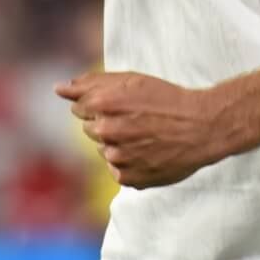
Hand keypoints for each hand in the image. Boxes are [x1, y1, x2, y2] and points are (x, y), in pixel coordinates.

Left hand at [57, 70, 233, 187]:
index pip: (80, 107)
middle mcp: (106, 131)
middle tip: (136, 120)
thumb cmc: (166, 99)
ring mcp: (117, 157)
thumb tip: (58, 88)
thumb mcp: (131, 80)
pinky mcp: (127, 179)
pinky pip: (117, 170)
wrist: (201, 127)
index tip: (122, 104)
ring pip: (104, 150)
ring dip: (118, 144)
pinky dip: (129, 163)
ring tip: (145, 137)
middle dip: (107, 123)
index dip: (101, 104)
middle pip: (90, 130)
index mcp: (103, 104)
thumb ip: (91, 83)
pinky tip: (148, 153)